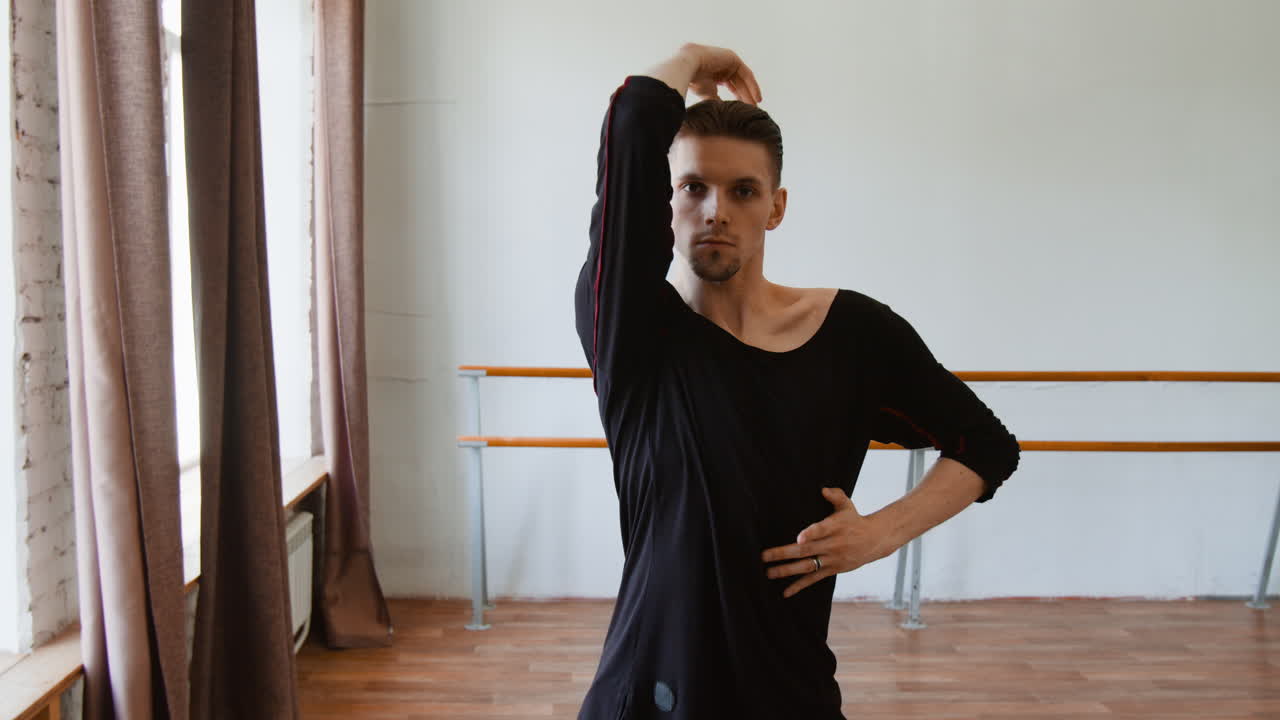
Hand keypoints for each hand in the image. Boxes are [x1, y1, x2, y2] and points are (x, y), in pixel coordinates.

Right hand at [680, 43, 762, 103]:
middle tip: (753, 111)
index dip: (738, 98)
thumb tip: (725, 114)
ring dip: (750, 93)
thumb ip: (717, 101)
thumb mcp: (708, 95)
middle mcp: (722, 66)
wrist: (688, 65)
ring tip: (756, 107)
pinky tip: (757, 98)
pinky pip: (746, 74)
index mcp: (715, 74)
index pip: (731, 86)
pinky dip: (753, 86)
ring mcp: (728, 61)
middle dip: (746, 97)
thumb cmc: (694, 81)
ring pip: (744, 79)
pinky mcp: (733, 58)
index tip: (744, 111)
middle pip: (739, 84)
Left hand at [760, 487, 892, 598]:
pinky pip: (813, 579)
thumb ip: (836, 495)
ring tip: (769, 573)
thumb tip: (823, 490)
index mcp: (835, 527)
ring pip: (807, 566)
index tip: (798, 538)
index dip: (811, 534)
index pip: (822, 530)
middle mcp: (833, 544)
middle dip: (784, 553)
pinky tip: (785, 592)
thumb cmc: (855, 520)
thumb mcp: (847, 505)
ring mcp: (832, 559)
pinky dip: (799, 586)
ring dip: (786, 570)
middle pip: (806, 550)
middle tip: (764, 556)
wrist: (874, 541)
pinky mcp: (832, 570)